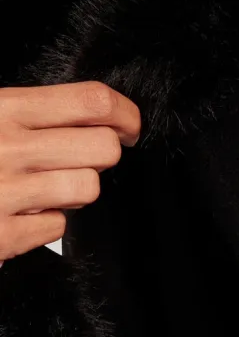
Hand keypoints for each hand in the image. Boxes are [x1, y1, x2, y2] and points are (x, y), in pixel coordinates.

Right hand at [0, 81, 139, 261]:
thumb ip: (33, 113)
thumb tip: (99, 113)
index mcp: (4, 108)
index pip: (91, 101)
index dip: (125, 114)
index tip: (128, 127)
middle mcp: (8, 147)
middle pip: (103, 147)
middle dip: (100, 156)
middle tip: (80, 159)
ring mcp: (6, 193)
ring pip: (88, 188)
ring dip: (74, 191)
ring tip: (45, 188)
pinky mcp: (2, 235)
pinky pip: (58, 227)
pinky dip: (44, 223)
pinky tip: (19, 213)